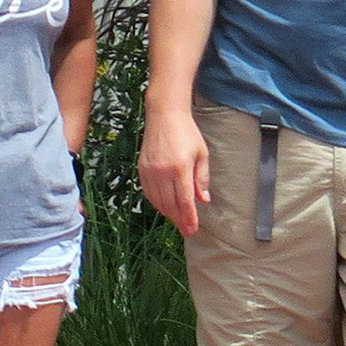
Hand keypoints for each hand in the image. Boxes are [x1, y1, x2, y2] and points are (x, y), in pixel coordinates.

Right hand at [140, 106, 211, 237]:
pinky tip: (165, 207)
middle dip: (179, 220)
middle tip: (186, 230)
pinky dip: (157, 203)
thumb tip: (204, 200)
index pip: (184, 200)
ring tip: (178, 220)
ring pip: (158, 201)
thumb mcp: (201, 155)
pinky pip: (148, 192)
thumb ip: (202, 179)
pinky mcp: (142, 168)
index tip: (192, 229)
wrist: (164, 116)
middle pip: (170, 204)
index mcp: (180, 168)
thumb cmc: (187, 133)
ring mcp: (150, 170)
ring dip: (168, 213)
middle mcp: (162, 171)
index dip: (188, 218)